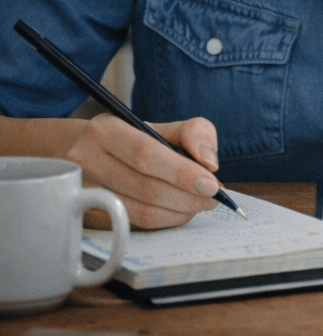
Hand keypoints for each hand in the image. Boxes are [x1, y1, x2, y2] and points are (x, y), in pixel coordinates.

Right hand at [65, 114, 222, 229]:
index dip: (182, 172)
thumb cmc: (130, 139)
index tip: (211, 184)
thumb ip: (193, 133)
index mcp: (105, 130)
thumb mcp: (159, 125)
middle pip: (145, 187)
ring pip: (140, 212)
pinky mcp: (86, 218)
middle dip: (187, 196)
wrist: (83, 154)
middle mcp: (85, 161)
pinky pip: (133, 226)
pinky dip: (164, 221)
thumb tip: (209, 163)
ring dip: (179, 212)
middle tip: (212, 197)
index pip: (146, 153)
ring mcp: (81, 193)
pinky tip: (178, 211)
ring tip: (200, 203)